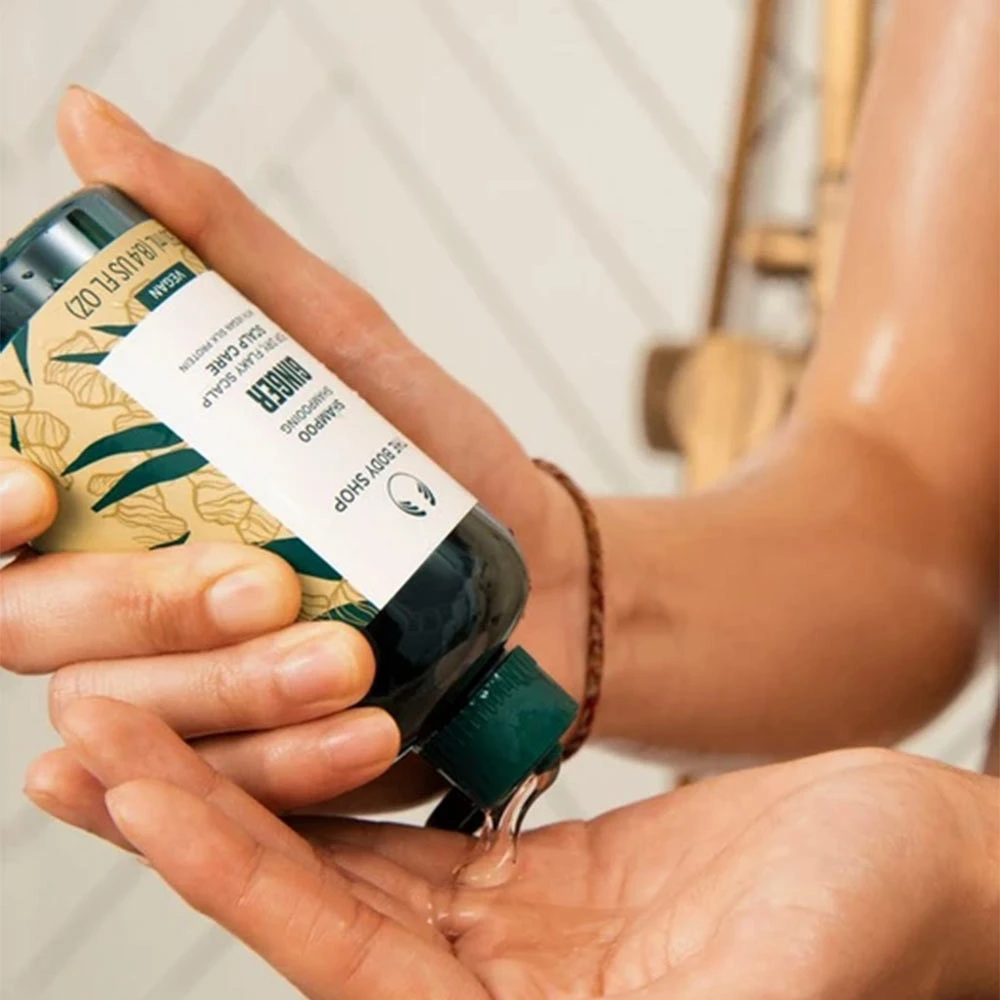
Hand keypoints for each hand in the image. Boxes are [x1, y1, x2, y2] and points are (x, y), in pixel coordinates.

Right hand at [3, 86, 588, 812]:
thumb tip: (88, 122)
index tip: (36, 490)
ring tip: (350, 664)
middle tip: (263, 584)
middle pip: (47, 631)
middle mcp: (123, 609)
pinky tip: (364, 738)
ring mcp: (186, 701)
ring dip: (230, 702)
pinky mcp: (256, 769)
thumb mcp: (340, 342)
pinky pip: (230, 796)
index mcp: (117, 504)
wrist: (529, 574)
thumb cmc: (424, 459)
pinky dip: (286, 771)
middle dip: (142, 610)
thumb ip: (223, 247)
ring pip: (135, 725)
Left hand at [44, 698, 997, 999]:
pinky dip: (338, 773)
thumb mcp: (768, 995)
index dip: (228, 868)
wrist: (920, 871)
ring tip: (144, 713)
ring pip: (344, 855)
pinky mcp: (533, 880)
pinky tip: (278, 723)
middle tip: (84, 728)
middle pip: (308, 901)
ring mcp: (505, 940)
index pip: (334, 957)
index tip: (129, 782)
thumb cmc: (872, 933)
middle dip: (194, 812)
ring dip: (246, 782)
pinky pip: (409, 823)